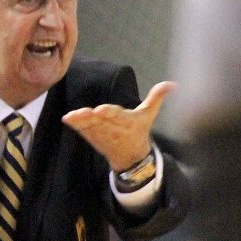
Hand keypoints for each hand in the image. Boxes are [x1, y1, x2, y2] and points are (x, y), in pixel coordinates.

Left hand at [61, 82, 175, 170]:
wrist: (130, 156)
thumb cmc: (138, 131)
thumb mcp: (149, 115)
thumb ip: (156, 98)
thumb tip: (172, 83)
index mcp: (126, 121)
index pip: (117, 115)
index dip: (109, 112)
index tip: (102, 110)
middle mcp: (112, 128)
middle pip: (101, 121)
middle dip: (92, 117)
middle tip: (86, 113)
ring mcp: (100, 133)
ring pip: (89, 126)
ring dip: (81, 121)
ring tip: (72, 116)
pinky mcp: (92, 137)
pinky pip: (82, 131)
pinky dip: (75, 125)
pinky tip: (67, 119)